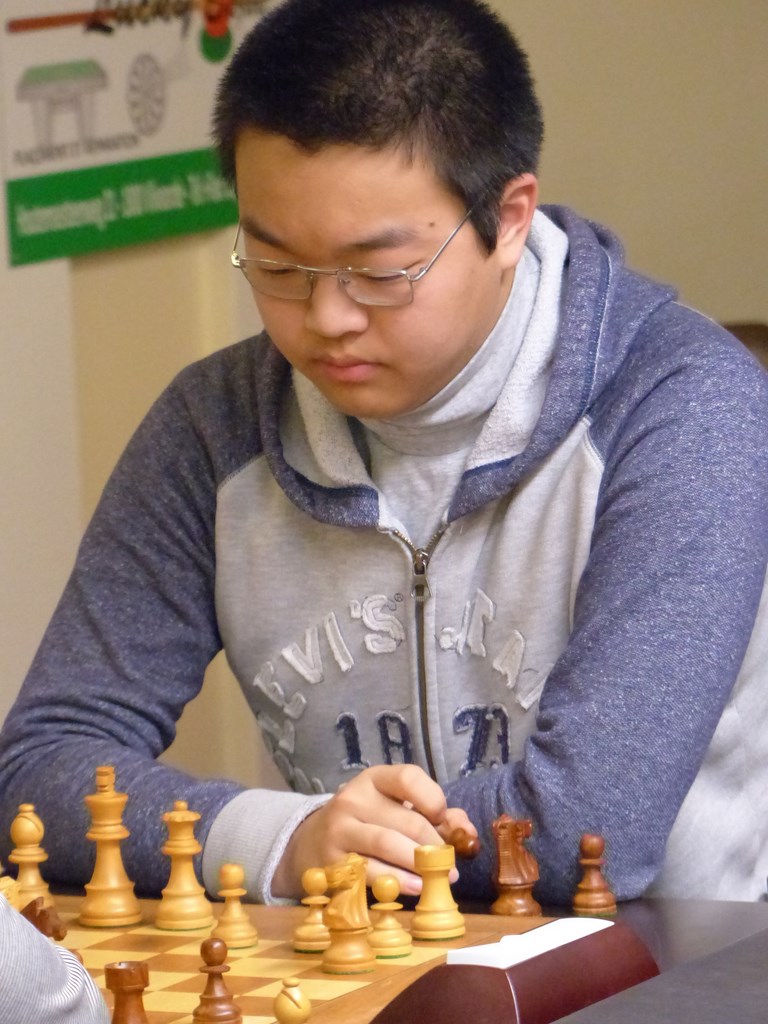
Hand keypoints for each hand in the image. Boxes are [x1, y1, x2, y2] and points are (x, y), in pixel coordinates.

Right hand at [271, 764, 476, 898]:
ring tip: (440, 878)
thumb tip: (467, 833)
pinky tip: (417, 888)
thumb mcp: (394, 808)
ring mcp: (339, 830)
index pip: (408, 777)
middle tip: (449, 864)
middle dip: (435, 845)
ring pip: (389, 845)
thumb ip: (435, 815)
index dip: (434, 799)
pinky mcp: (333, 862)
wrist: (312, 843)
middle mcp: (353, 799)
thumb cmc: (368, 823)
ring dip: (421, 865)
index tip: (442, 819)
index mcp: (373, 779)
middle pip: (408, 820)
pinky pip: (372, 872)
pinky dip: (400, 882)